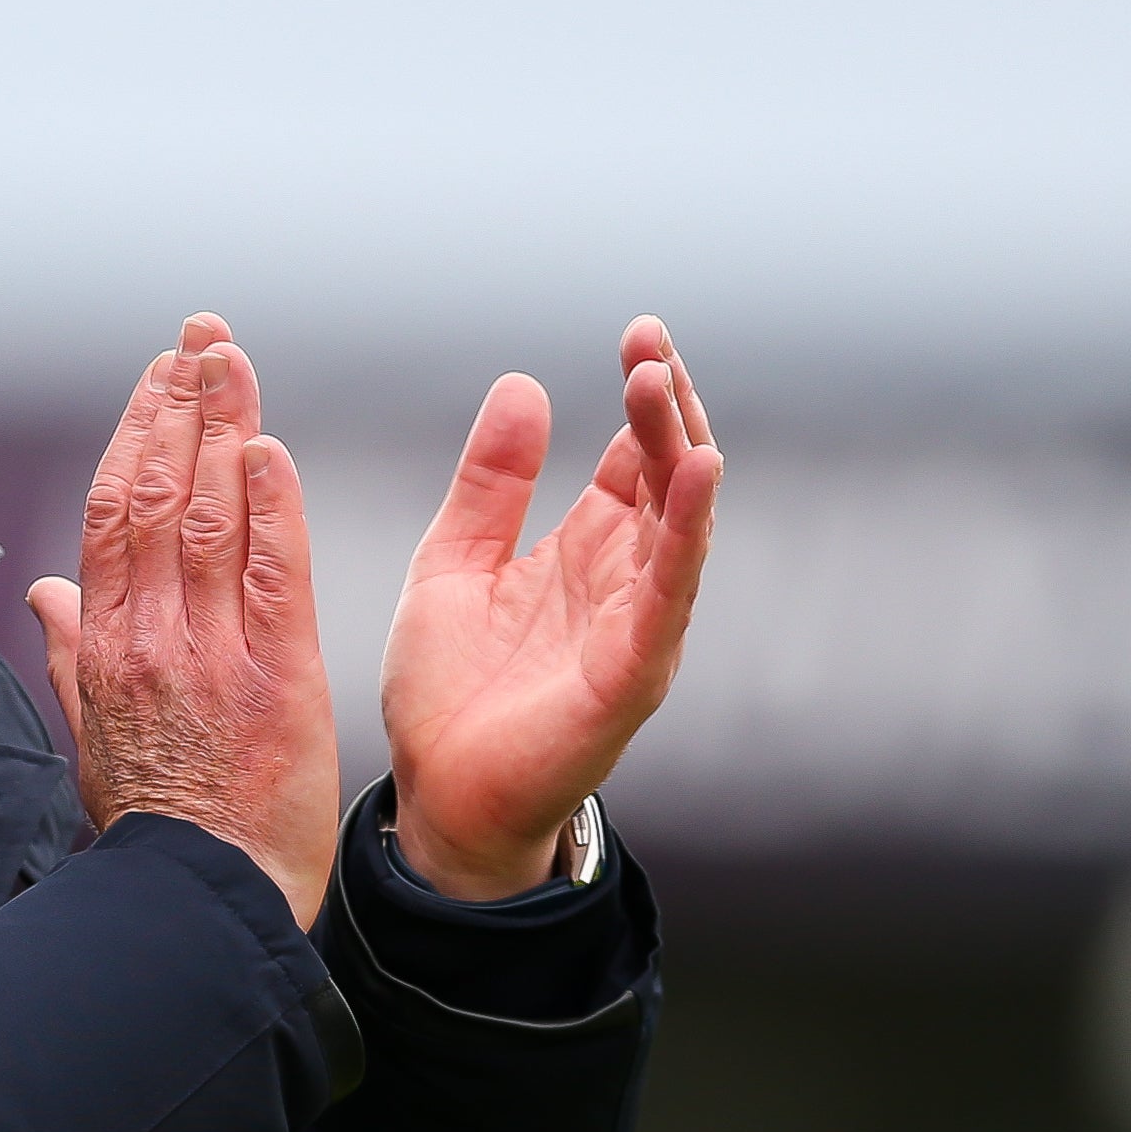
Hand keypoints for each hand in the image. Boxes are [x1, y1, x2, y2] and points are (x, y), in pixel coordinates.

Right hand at [28, 315, 338, 931]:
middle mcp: (150, 638)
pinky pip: (269, 576)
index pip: (111, 512)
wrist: (205, 901)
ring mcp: (209, 656)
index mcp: (106, 646)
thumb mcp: (93, 739)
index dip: (135, 432)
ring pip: (207, 517)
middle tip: (202, 337)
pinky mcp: (275, 680)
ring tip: (233, 360)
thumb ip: (72, 656)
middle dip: (180, 405)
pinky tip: (270, 449)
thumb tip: (44, 591)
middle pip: (155, 494)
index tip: (159, 376)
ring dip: (223, 428)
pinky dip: (269, 508)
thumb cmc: (156, 826)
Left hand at [381, 316, 721, 898]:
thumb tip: (525, 384)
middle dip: (668, 406)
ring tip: (664, 380)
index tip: (639, 335)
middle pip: (666, 476)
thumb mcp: (454, 560)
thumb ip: (490, 482)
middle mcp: (623, 581)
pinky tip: (695, 473)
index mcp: (583, 550)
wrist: (435, 796)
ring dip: (681, 449)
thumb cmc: (448, 690)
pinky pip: (670, 591)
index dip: (643, 397)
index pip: (634, 457)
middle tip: (650, 342)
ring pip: (678, 523)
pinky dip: (686, 531)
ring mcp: (637, 626)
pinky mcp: (632, 672)